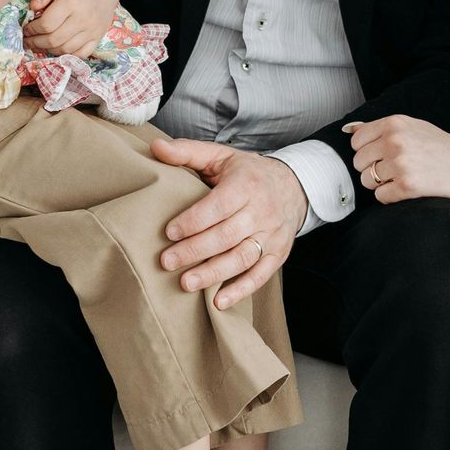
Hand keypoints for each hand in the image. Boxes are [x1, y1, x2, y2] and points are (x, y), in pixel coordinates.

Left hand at [25, 0, 123, 56]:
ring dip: (49, 50)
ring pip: (66, 49)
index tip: (26, 28)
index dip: (32, 29)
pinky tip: (58, 48)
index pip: (46, 24)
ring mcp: (92, 29)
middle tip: (27, 40)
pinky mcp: (98, 35)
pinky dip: (67, 55)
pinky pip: (81, 53)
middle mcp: (83, 18)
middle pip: (54, 39)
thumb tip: (32, 8)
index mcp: (71, 2)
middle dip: (36, 42)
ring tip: (39, 45)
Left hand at [149, 140, 307, 309]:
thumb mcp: (220, 156)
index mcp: (246, 184)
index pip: (217, 206)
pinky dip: (240, 290)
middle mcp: (262, 210)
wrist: (293, 186)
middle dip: (194, 251)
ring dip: (213, 273)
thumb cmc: (247, 173)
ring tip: (186, 283)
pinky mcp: (278, 254)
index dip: (192, 221)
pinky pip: (260, 276)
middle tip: (166, 262)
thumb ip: (187, 151)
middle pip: (226, 235)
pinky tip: (218, 301)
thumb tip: (156, 148)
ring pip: (242, 258)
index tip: (168, 232)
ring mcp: (272, 235)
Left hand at [344, 114, 449, 205]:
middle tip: (393, 170)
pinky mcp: (407, 186)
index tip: (381, 155)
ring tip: (401, 179)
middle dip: (372, 168)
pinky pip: (380, 196)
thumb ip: (382, 128)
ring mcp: (401, 164)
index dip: (366, 151)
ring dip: (380, 184)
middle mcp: (395, 141)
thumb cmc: (445, 147)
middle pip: (359, 161)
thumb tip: (349, 130)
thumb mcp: (414, 126)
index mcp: (395, 123)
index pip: (356, 140)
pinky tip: (406, 189)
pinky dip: (390, 196)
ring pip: (367, 180)